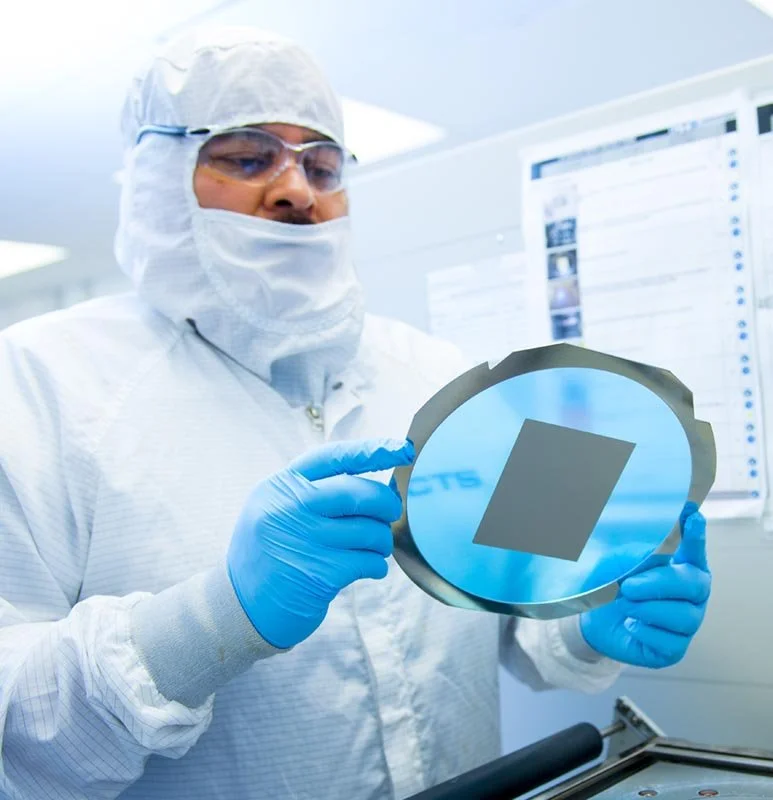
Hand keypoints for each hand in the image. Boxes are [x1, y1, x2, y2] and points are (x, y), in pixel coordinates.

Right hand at [227, 438, 412, 648]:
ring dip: (382, 540)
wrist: (240, 608)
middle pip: (359, 492)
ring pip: (370, 530)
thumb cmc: (271, 552)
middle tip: (390, 513)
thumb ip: (316, 492)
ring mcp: (303, 540)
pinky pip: (368, 561)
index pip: (334, 457)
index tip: (404, 449)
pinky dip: (377, 565)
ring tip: (374, 548)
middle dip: (386, 503)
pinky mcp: (318, 574)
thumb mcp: (276, 509)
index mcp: (279, 486)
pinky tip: (370, 568)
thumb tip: (383, 485)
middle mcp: (288, 508)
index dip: (373, 450)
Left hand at [579, 506, 710, 667]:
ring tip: (625, 604)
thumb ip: (638, 557)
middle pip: (695, 585)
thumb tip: (655, 554)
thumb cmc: (611, 585)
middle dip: (660, 584)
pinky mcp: (675, 649)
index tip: (693, 516)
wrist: (592, 620)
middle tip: (629, 585)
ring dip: (647, 609)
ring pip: (684, 616)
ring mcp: (687, 623)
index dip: (696, 535)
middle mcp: (692, 595)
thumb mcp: (617, 565)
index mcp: (682, 567)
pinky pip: (670, 642)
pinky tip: (631, 624)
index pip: (695, 550)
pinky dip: (644, 630)